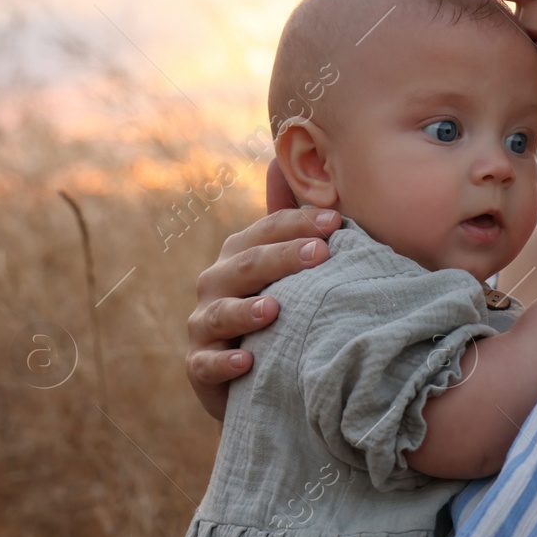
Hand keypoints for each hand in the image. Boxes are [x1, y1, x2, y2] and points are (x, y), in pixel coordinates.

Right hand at [186, 160, 338, 419]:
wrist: (255, 376)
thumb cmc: (276, 310)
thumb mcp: (283, 268)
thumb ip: (283, 220)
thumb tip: (278, 160)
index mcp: (238, 254)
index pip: (267, 230)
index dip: (299, 223)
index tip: (337, 222)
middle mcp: (215, 282)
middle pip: (247, 265)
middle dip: (283, 258)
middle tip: (320, 254)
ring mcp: (204, 324)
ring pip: (221, 312)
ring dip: (246, 310)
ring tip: (275, 309)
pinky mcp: (199, 365)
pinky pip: (207, 363)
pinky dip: (225, 362)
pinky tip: (248, 360)